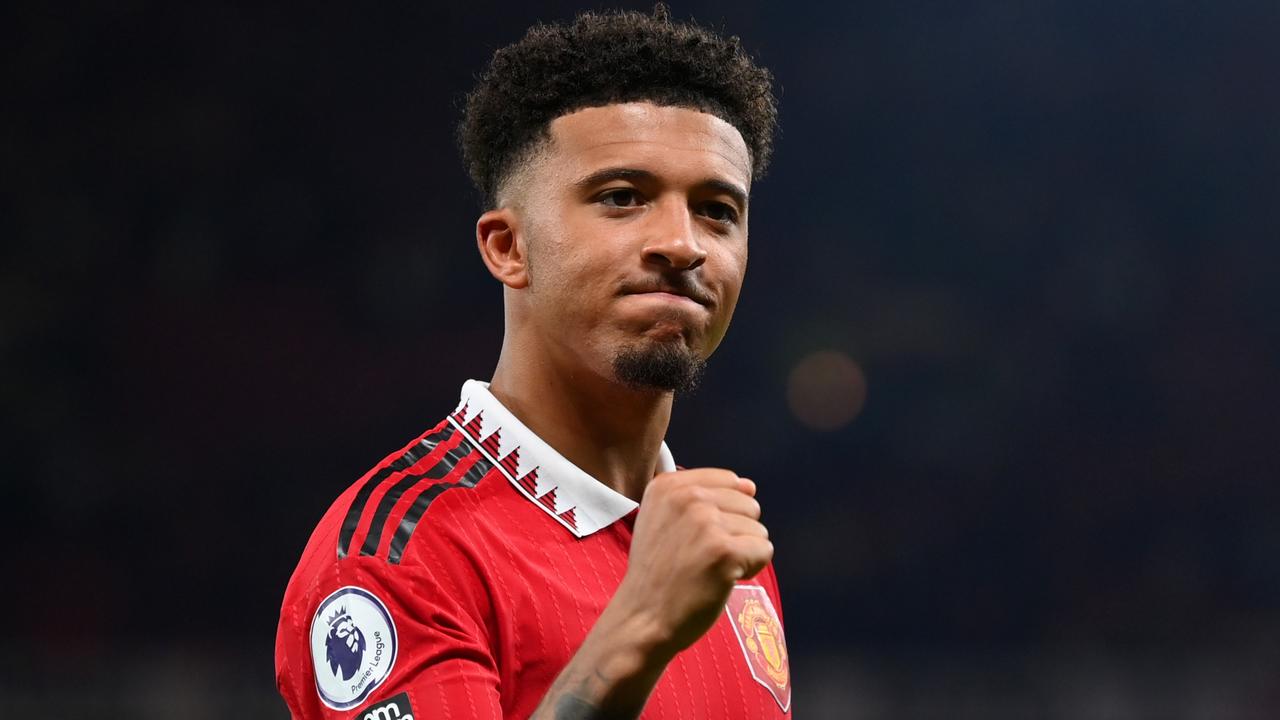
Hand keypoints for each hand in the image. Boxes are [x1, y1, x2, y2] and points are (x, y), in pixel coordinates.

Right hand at [615, 468, 772, 658]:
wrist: (642, 618)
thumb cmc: (658, 574)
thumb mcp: (662, 520)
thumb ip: (701, 497)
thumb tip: (750, 486)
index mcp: (669, 485)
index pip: (730, 481)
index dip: (725, 513)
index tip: (698, 537)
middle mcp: (687, 497)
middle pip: (748, 505)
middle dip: (736, 534)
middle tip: (702, 557)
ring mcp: (706, 523)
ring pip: (758, 529)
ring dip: (742, 553)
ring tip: (709, 569)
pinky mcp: (724, 551)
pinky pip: (764, 550)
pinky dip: (750, 569)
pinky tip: (722, 579)